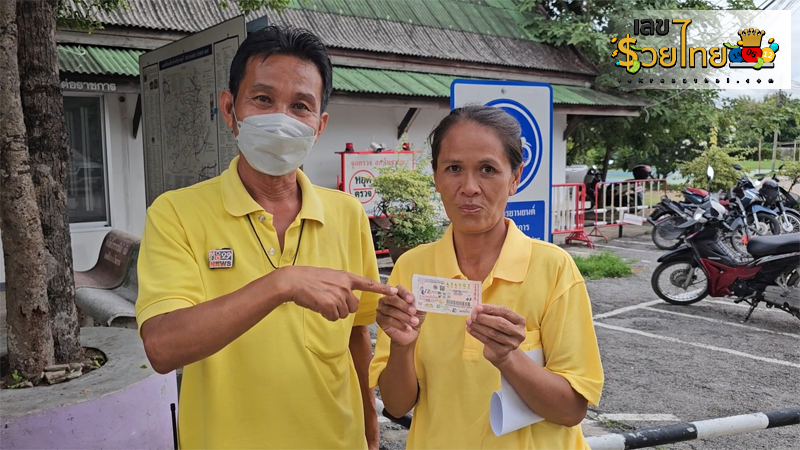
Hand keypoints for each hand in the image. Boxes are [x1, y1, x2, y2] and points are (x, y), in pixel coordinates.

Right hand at [277, 266, 397, 320]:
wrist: (294, 281)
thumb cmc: (309, 279)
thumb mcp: (330, 276)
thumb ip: (341, 285)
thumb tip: (347, 297)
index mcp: (346, 277)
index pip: (368, 283)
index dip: (382, 288)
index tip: (395, 291)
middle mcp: (345, 286)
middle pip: (353, 306)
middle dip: (344, 308)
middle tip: (329, 301)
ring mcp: (338, 295)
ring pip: (343, 313)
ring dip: (333, 312)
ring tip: (321, 301)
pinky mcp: (330, 305)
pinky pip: (333, 317)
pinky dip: (326, 315)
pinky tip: (318, 306)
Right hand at [376, 285, 425, 346]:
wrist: (410, 334)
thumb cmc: (414, 318)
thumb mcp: (420, 309)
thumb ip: (420, 302)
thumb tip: (421, 297)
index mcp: (397, 294)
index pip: (399, 289)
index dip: (405, 293)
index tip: (411, 299)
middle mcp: (387, 299)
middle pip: (392, 299)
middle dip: (404, 305)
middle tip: (413, 312)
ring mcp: (382, 308)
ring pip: (391, 310)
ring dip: (404, 317)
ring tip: (414, 322)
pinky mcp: (379, 319)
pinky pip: (388, 320)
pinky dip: (399, 325)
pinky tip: (407, 328)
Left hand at [466, 304, 525, 364]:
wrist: (501, 351)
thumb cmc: (499, 331)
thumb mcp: (499, 320)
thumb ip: (491, 314)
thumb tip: (477, 310)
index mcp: (520, 320)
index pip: (505, 311)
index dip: (490, 308)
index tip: (478, 307)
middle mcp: (519, 332)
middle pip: (500, 323)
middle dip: (484, 318)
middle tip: (472, 316)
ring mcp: (512, 343)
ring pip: (492, 333)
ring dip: (478, 326)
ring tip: (469, 322)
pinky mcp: (503, 351)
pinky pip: (488, 341)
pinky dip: (477, 334)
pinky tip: (470, 330)